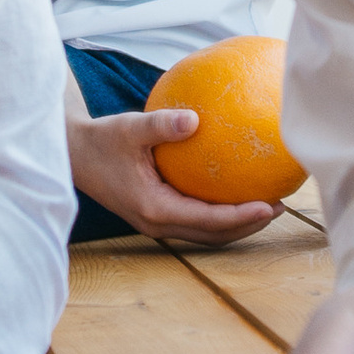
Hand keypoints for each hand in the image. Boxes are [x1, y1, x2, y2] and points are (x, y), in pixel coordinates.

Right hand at [70, 105, 279, 245]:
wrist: (73, 156)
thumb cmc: (101, 140)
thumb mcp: (128, 128)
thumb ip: (160, 125)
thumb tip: (195, 119)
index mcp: (153, 208)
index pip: (206, 220)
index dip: (240, 217)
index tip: (269, 206)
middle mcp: (156, 223)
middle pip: (212, 235)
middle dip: (248, 226)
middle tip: (279, 207)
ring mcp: (156, 222)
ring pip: (205, 232)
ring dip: (236, 224)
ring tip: (267, 206)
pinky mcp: (156, 214)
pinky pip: (195, 220)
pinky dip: (219, 214)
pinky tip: (234, 191)